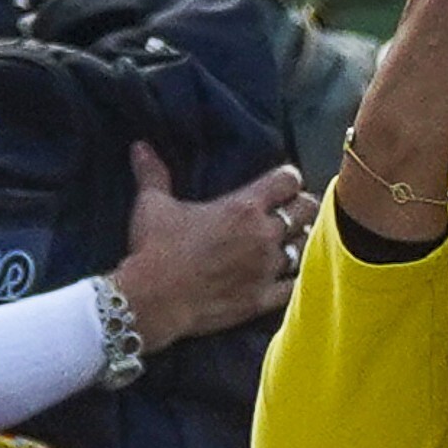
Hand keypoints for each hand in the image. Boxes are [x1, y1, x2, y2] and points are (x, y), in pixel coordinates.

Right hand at [113, 148, 306, 340]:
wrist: (153, 300)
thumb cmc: (153, 249)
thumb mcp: (152, 205)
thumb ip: (153, 173)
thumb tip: (139, 147)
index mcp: (243, 207)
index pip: (287, 180)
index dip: (288, 179)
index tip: (281, 184)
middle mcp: (263, 235)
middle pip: (307, 210)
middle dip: (301, 207)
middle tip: (291, 211)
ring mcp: (267, 268)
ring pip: (305, 247)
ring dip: (298, 242)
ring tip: (290, 241)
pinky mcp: (263, 298)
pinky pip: (295, 286)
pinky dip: (294, 279)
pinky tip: (289, 276)